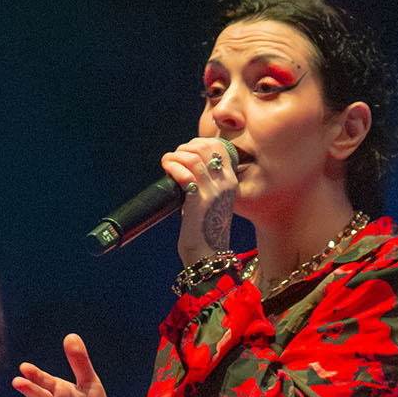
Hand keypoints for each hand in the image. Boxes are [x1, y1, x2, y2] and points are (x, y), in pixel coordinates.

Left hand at [161, 136, 237, 266]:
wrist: (206, 253)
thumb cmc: (203, 229)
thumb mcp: (210, 201)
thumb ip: (204, 183)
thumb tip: (185, 166)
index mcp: (230, 182)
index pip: (220, 148)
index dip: (200, 143)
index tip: (185, 151)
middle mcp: (225, 184)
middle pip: (207, 148)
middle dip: (185, 147)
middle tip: (173, 157)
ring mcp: (214, 191)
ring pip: (194, 157)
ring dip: (176, 155)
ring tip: (167, 162)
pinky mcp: (200, 201)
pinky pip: (186, 174)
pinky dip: (173, 166)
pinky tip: (166, 169)